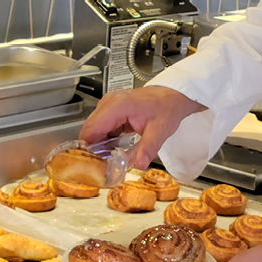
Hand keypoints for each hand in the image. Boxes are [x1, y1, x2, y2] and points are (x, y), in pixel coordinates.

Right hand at [79, 87, 205, 169]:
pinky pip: (101, 128)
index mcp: (118, 106)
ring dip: (99, 145)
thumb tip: (139, 165)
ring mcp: (108, 105)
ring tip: (112, 159)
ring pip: (93, 130)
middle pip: (89, 131)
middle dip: (94, 150)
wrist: (172, 95)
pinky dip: (105, 140)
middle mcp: (109, 103)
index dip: (89, 149)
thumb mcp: (160, 130)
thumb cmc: (167, 107)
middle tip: (104, 166)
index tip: (96, 165)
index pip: (91, 130)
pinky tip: (115, 149)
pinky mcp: (111, 110)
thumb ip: (148, 148)